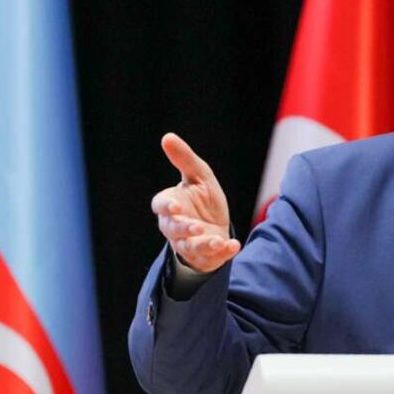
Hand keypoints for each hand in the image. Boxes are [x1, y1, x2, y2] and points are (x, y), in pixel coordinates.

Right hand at [150, 133, 241, 272]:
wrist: (217, 225)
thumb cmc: (203, 199)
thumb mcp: (199, 176)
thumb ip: (184, 159)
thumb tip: (167, 137)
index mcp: (171, 205)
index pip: (160, 206)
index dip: (166, 207)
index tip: (175, 206)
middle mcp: (175, 227)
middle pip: (173, 229)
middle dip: (183, 228)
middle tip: (195, 226)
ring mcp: (189, 243)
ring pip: (190, 247)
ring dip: (202, 244)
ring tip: (216, 241)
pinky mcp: (205, 256)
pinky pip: (211, 257)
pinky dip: (223, 252)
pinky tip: (234, 246)